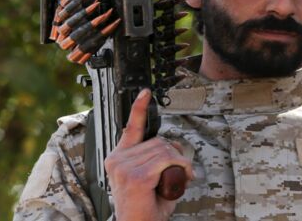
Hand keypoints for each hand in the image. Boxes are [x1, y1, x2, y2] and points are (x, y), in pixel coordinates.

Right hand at [104, 89, 193, 220]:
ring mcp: (125, 167)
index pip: (130, 128)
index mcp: (118, 158)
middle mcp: (117, 160)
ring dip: (180, 162)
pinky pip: (166, 160)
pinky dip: (181, 167)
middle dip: (176, 153)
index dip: (139, 108)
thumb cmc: (145, 207)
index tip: (145, 93)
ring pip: (164, 150)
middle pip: (157, 141)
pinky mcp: (136, 176)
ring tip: (182, 177)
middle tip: (184, 170)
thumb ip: (155, 160)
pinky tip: (183, 178)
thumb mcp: (149, 178)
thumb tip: (173, 148)